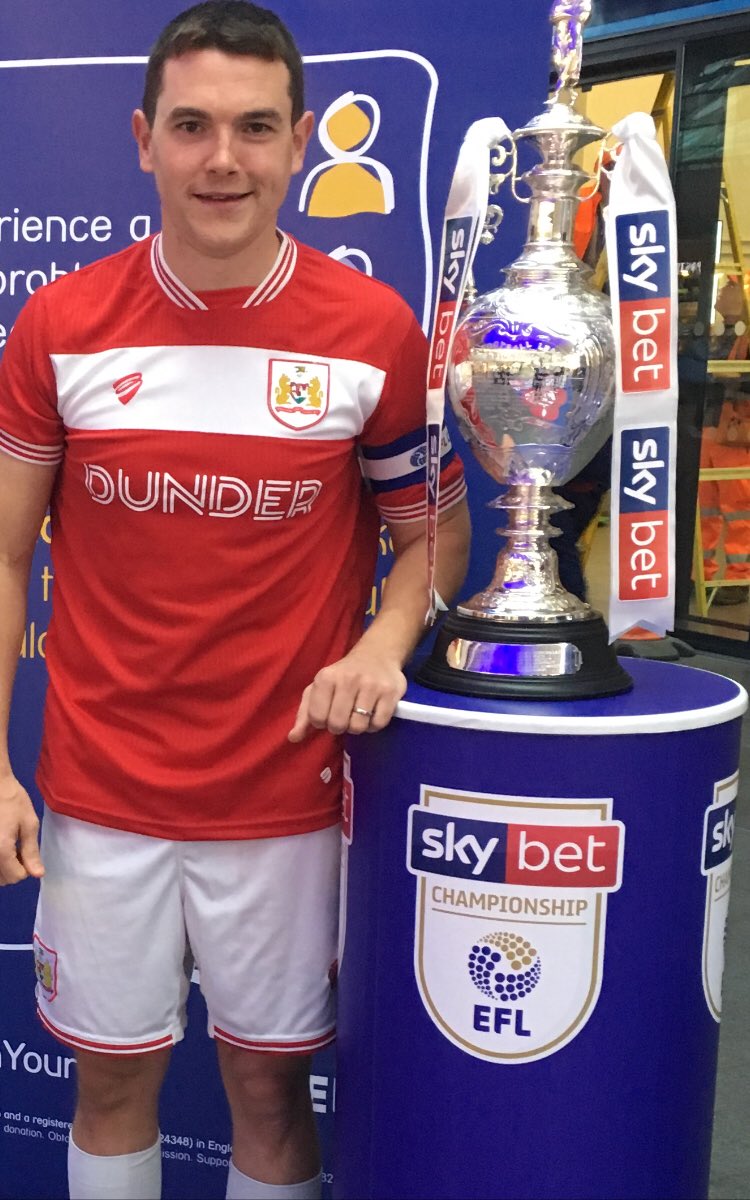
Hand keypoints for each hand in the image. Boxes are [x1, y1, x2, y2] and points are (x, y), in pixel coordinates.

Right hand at [0, 774, 43, 885]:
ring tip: (7, 845)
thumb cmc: (12, 800)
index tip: (26, 852)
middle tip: (17, 848)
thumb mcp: (28, 824)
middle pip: (2, 880)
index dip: (26, 868)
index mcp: (1, 850)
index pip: (15, 877)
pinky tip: (1, 843)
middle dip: (13, 869)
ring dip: (3, 866)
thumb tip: (38, 874)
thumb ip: (31, 851)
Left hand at [288, 648, 406, 742]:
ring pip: (358, 726)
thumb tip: (293, 738)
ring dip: (358, 726)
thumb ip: (305, 714)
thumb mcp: (319, 689)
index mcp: (326, 678)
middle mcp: (348, 679)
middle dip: (340, 726)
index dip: (322, 722)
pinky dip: (374, 725)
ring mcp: (371, 685)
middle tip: (345, 716)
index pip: (317, 718)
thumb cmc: (343, 676)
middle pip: (338, 724)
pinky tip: (373, 713)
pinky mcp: (390, 692)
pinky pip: (378, 724)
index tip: (329, 713)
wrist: (377, 655)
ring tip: (359, 714)